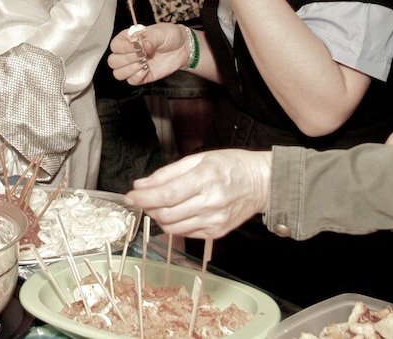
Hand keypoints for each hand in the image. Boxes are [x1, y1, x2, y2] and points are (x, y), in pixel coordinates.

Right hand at [108, 23, 187, 84]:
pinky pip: (131, 81)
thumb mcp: (160, 32)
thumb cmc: (169, 36)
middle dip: (127, 59)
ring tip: (144, 62)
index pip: (114, 46)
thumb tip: (143, 45)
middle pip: (113, 61)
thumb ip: (150, 39)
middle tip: (143, 54)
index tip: (138, 46)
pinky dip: (137, 77)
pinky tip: (147, 69)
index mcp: (127, 39)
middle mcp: (127, 52)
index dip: (124, 48)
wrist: (182, 47)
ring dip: (130, 69)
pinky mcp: (141, 76)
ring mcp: (133, 65)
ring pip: (118, 73)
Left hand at [126, 149, 272, 238]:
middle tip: (142, 198)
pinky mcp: (216, 232)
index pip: (166, 194)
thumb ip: (168, 173)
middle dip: (148, 207)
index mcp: (205, 179)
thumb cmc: (232, 166)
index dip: (143, 198)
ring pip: (173, 227)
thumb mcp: (199, 158)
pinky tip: (176, 212)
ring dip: (159, 217)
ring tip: (159, 204)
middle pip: (166, 213)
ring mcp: (214, 221)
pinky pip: (186, 233)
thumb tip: (142, 184)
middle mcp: (210, 203)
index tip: (130, 196)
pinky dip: (174, 224)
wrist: (262, 182)